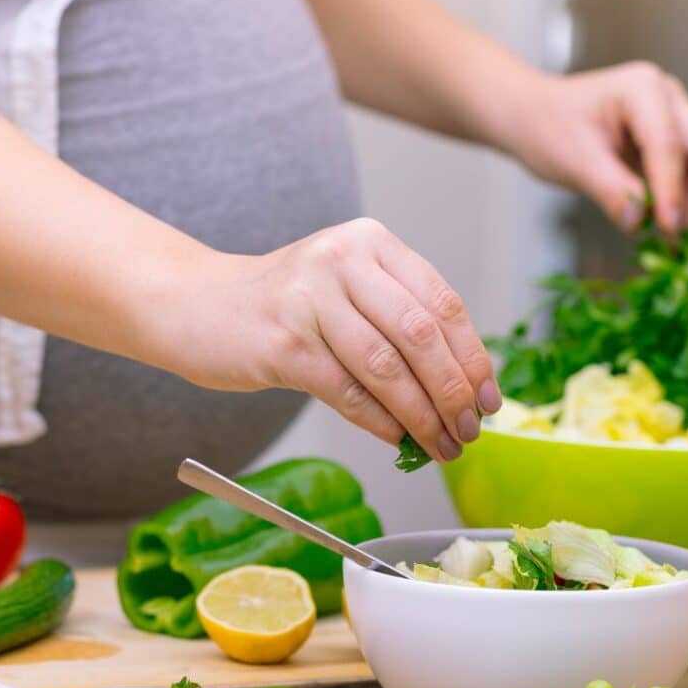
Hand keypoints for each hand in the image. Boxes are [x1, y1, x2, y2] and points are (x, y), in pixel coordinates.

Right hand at [182, 218, 501, 462]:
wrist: (199, 305)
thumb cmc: (286, 304)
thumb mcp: (348, 288)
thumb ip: (400, 320)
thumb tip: (462, 387)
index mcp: (371, 242)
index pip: (442, 302)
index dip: (473, 356)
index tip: (488, 398)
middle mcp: (343, 260)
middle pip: (420, 335)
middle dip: (453, 392)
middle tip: (468, 431)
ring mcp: (310, 299)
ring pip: (387, 368)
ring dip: (422, 416)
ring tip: (441, 445)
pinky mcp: (284, 342)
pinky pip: (348, 392)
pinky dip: (381, 423)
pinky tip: (399, 441)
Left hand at [507, 62, 687, 236]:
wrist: (534, 118)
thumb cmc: (548, 129)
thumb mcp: (573, 161)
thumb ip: (609, 189)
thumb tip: (638, 222)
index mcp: (640, 88)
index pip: (665, 141)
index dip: (670, 186)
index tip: (668, 226)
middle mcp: (666, 97)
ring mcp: (672, 117)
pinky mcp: (668, 141)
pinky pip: (687, 172)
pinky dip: (686, 201)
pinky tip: (681, 232)